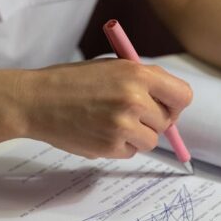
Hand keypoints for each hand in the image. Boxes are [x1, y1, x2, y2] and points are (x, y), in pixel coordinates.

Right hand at [15, 59, 192, 158]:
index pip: (183, 96)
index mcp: (138, 74)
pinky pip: (130, 152)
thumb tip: (170, 107)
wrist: (36, 100)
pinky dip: (119, 146)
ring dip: (136, 136)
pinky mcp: (111, 147)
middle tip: (128, 114)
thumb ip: (142, 83)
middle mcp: (135, 99)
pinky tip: (98, 132)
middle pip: (167, 121)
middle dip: (152, 121)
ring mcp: (123, 126)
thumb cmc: (72, 82)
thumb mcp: (111, 68)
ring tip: (110, 122)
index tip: (165, 107)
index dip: (175, 104)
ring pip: (151, 141)